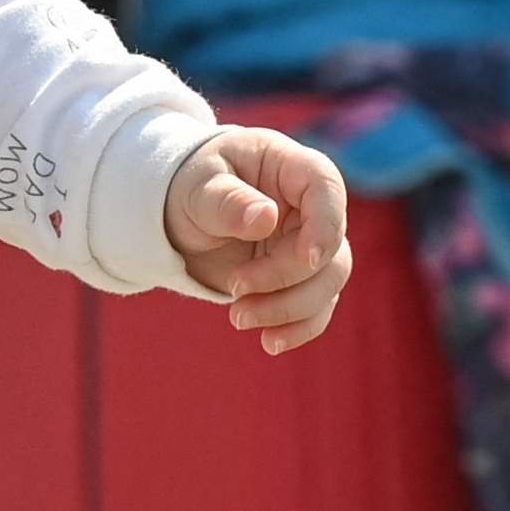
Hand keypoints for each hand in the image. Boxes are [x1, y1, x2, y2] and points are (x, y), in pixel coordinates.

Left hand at [166, 125, 354, 356]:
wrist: (179, 217)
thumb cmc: (190, 189)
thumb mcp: (197, 189)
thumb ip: (227, 201)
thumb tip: (265, 218)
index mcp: (290, 168)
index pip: (326, 188)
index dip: (327, 224)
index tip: (308, 258)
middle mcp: (309, 207)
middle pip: (331, 248)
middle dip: (286, 278)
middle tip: (235, 289)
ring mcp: (308, 244)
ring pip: (328, 284)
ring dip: (289, 308)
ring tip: (238, 318)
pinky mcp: (300, 279)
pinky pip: (316, 308)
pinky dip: (298, 328)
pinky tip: (270, 342)